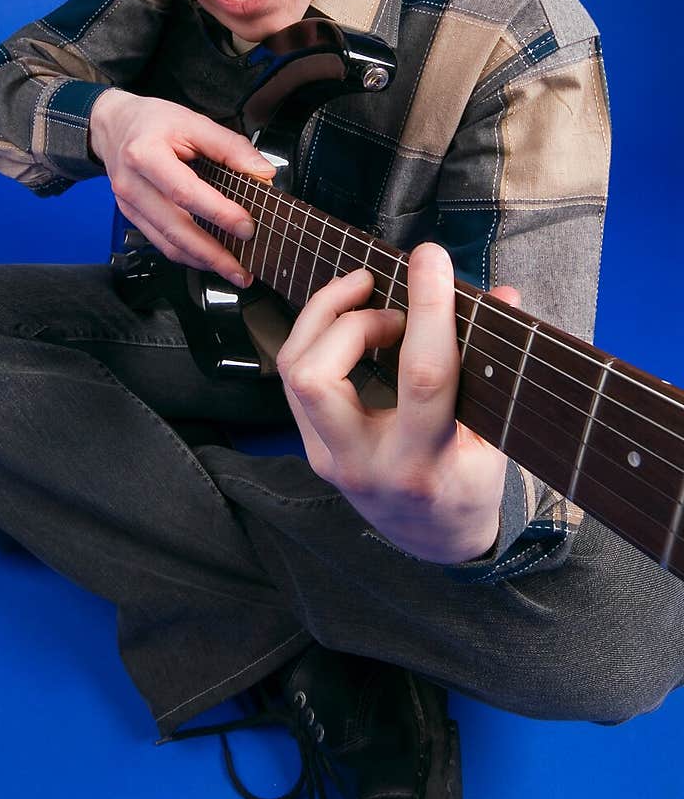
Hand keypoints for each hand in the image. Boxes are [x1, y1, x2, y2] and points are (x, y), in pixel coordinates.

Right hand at [89, 88, 275, 285]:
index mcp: (145, 154)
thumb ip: (230, 146)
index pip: (186, 192)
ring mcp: (129, 205)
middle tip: (242, 269)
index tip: (246, 227)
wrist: (114, 125)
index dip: (218, 213)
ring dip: (202, 261)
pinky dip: (187, 256)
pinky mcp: (132, 217)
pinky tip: (209, 259)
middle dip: (212, 254)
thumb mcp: (193, 121)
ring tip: (232, 271)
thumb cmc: (152, 122)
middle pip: (175, 228)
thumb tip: (262, 173)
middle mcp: (132, 184)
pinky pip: (160, 243)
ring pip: (167, 243)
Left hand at [275, 243, 520, 563]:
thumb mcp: (496, 437)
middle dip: (352, 321)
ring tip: (367, 296)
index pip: (422, 377)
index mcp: (423, 464)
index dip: (428, 310)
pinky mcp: (310, 446)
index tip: (432, 260)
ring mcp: (327, 457)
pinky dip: (316, 336)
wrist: (430, 538)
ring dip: (324, 318)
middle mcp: (364, 463)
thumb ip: (494, 368)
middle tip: (393, 305)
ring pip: (294, 372)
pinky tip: (348, 319)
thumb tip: (504, 296)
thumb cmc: (468, 485)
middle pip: (319, 378)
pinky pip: (293, 377)